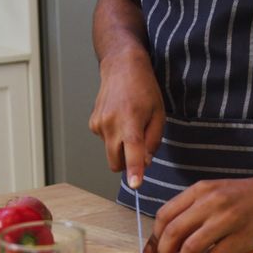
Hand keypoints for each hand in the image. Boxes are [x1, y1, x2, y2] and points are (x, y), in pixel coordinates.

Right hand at [88, 52, 164, 186]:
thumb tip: (145, 163)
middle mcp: (111, 124)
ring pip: (111, 152)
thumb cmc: (144, 89)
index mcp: (131, 121)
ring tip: (130, 123)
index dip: (134, 170)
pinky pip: (106, 142)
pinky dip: (114, 137)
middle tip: (139, 145)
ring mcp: (99, 125)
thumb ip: (153, 141)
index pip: (132, 151)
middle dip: (127, 163)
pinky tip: (119, 118)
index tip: (135, 184)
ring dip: (121, 147)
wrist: (121, 68)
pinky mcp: (93, 124)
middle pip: (116, 162)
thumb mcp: (159, 115)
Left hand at [152, 173, 252, 252]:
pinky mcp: (242, 236)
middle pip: (173, 233)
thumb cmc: (247, 196)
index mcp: (199, 190)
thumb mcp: (215, 193)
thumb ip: (193, 211)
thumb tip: (170, 243)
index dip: (153, 239)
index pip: (165, 215)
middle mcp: (210, 202)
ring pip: (190, 248)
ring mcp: (226, 219)